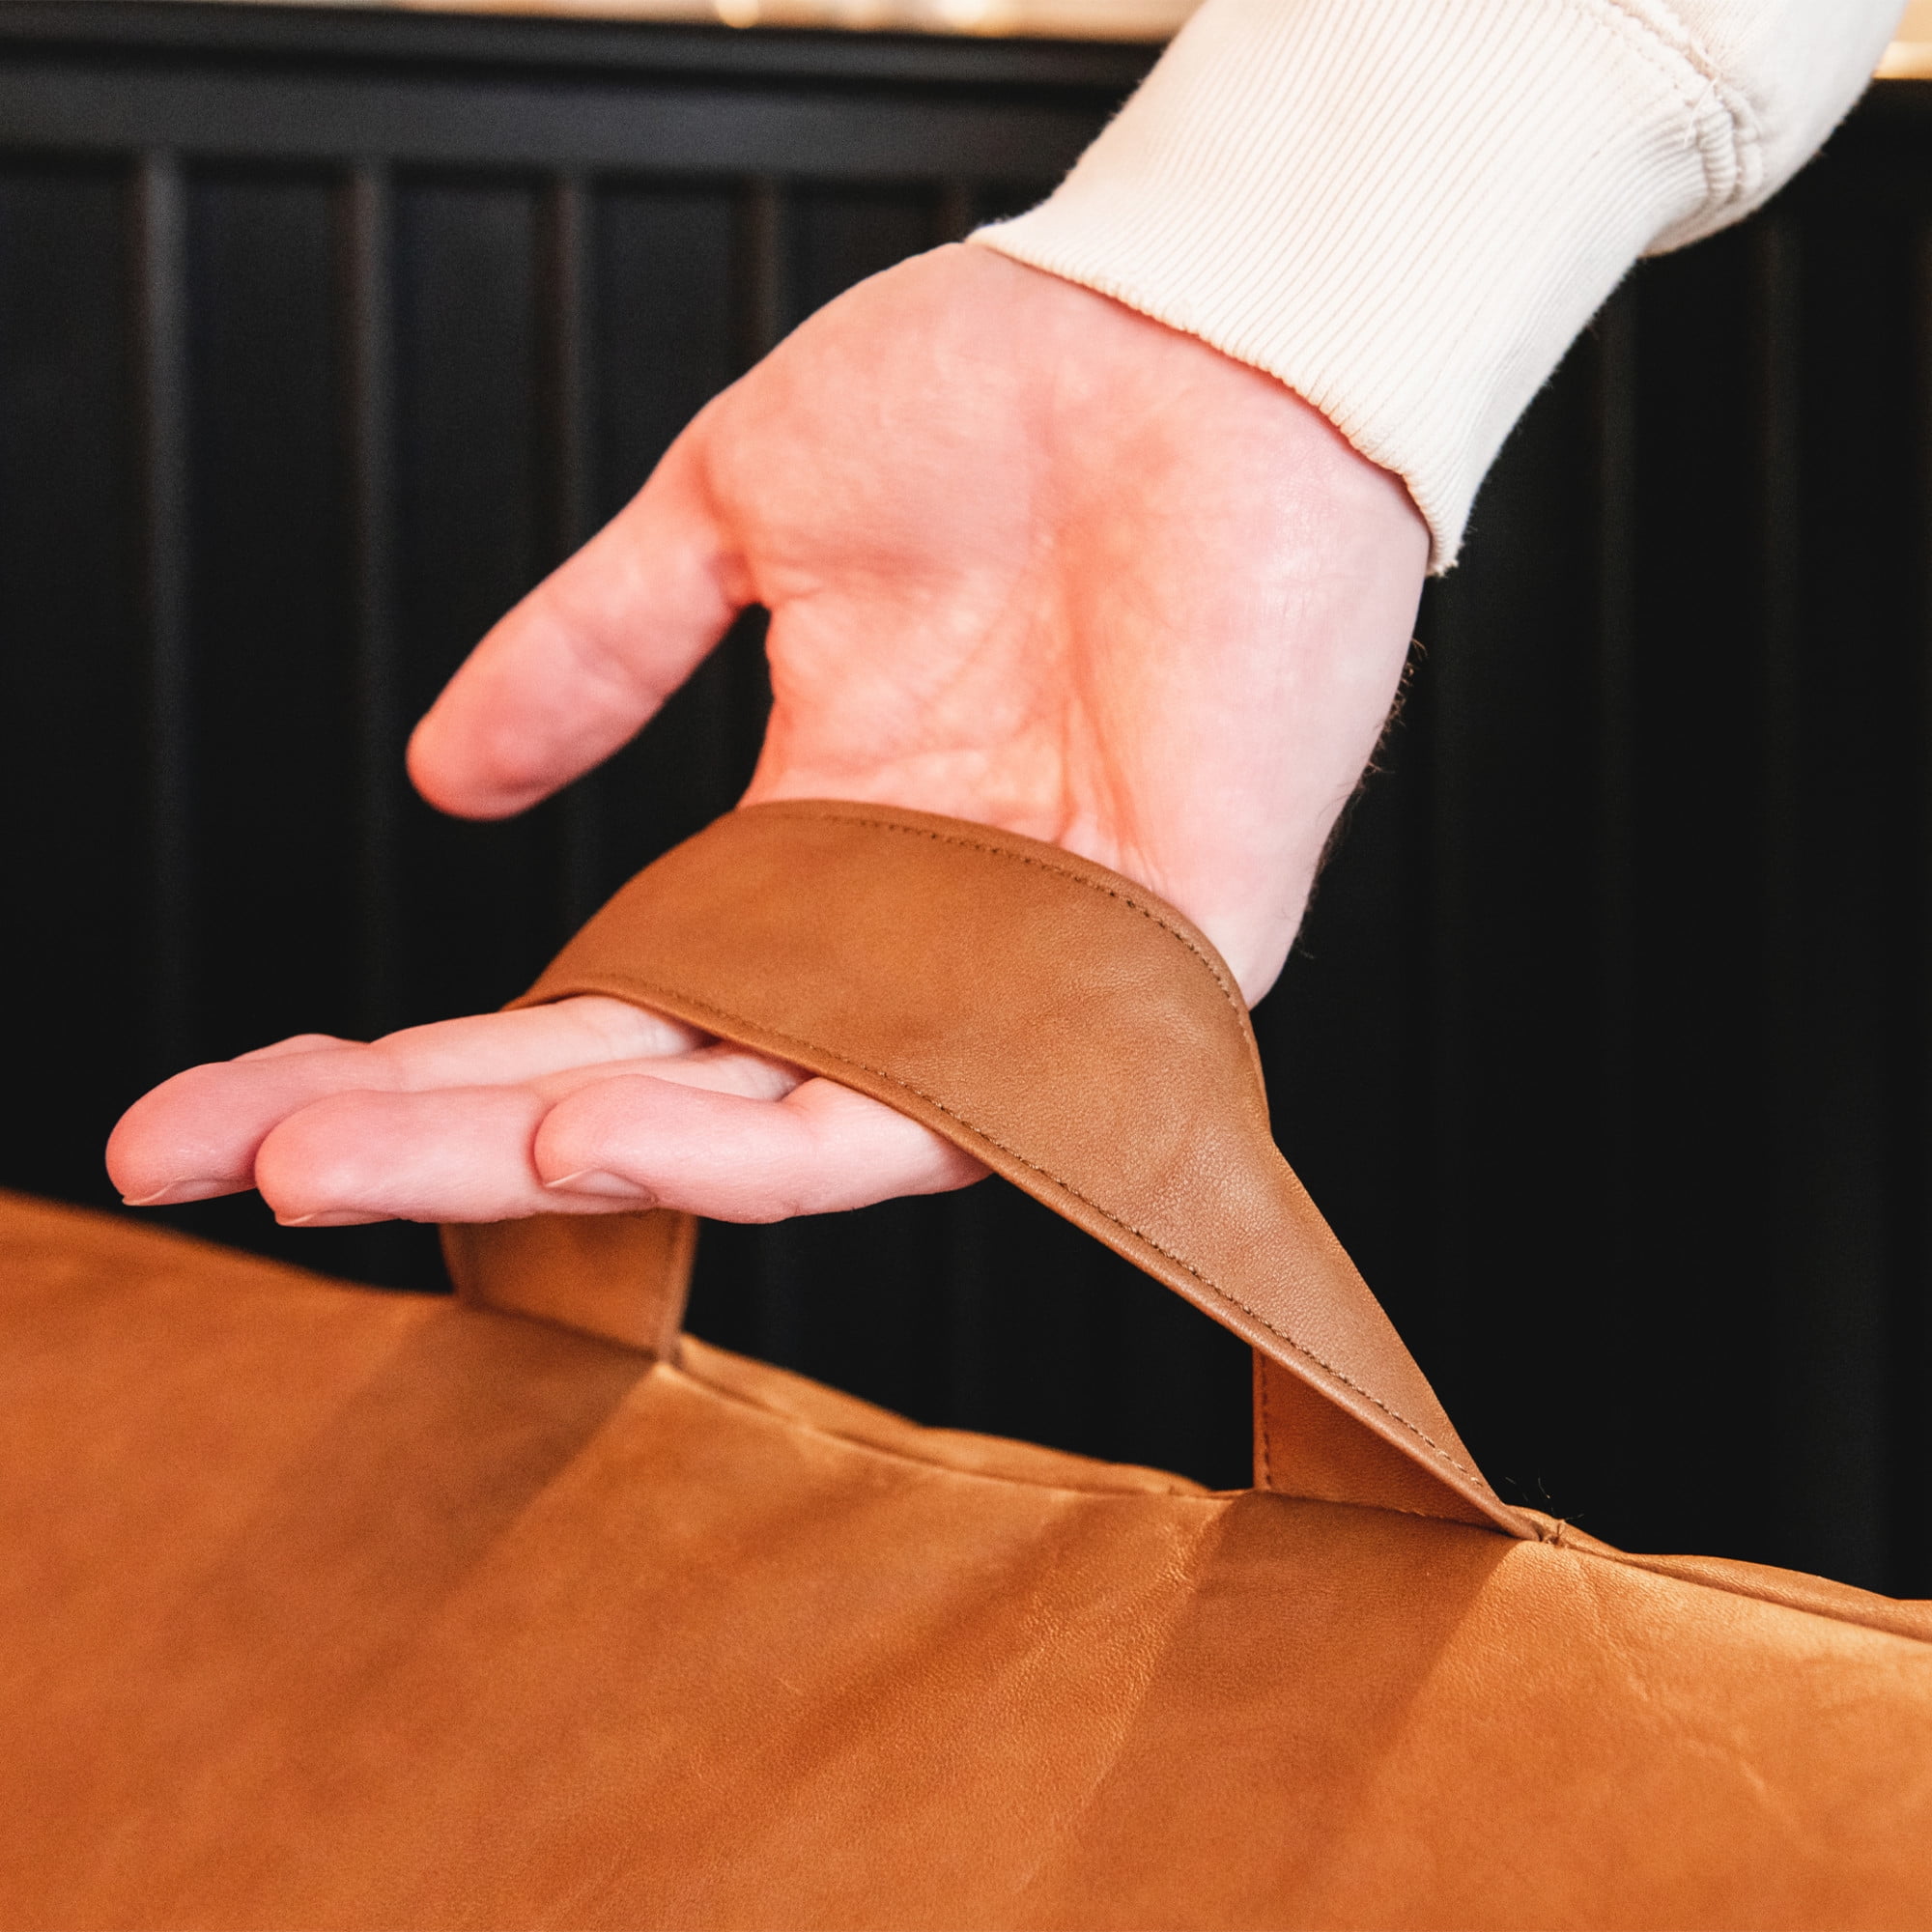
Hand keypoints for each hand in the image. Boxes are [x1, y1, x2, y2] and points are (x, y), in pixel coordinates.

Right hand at [108, 245, 1427, 1226]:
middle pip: (649, 1092)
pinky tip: (593, 1135)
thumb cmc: (1016, 394)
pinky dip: (770, 1147)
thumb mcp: (749, 517)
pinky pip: (941, 1112)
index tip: (242, 1093)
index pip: (592, 1001)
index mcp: (818, 845)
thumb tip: (443, 775)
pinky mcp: (1147, 977)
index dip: (412, 1056)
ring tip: (361, 1161)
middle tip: (255, 1161)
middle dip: (438, 1135)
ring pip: (767, 1139)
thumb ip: (597, 654)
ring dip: (551, 1156)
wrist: (1211, 326)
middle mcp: (906, 935)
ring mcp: (1019, 970)